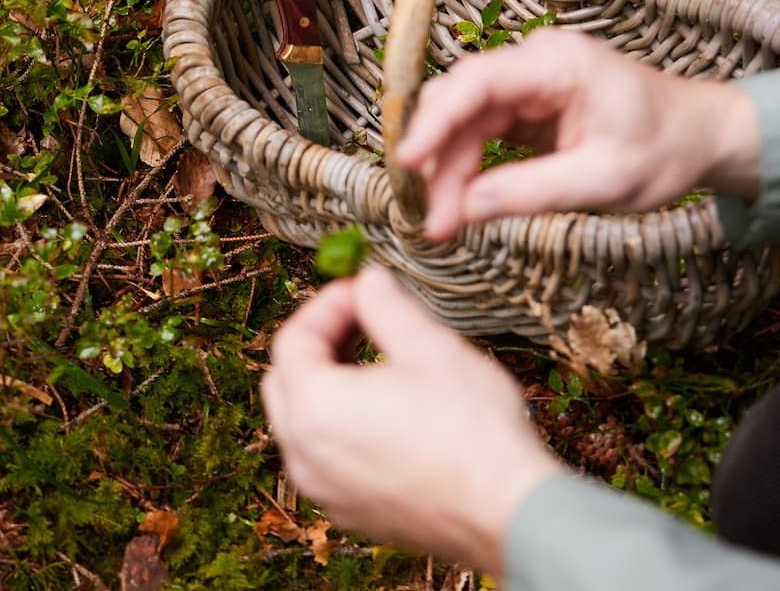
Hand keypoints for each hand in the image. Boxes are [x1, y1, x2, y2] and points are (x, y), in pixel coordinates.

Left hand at [262, 267, 559, 574]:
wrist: (509, 512)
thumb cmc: (471, 428)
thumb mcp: (428, 344)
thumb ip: (385, 303)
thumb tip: (368, 280)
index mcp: (315, 410)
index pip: (292, 339)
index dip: (325, 303)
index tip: (362, 287)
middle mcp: (305, 457)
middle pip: (283, 381)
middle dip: (318, 341)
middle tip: (361, 317)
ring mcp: (326, 491)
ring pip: (301, 423)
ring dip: (327, 383)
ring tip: (375, 359)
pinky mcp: (352, 513)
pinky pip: (325, 458)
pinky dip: (340, 425)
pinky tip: (386, 409)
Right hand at [396, 31, 762, 239]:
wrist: (697, 136)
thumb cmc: (663, 150)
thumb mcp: (605, 181)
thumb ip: (533, 192)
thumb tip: (465, 208)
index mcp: (558, 63)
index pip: (477, 81)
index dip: (435, 119)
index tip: (407, 161)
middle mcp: (534, 62)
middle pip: (461, 101)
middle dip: (438, 157)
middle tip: (430, 218)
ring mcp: (527, 81)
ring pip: (463, 120)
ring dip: (448, 169)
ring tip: (443, 224)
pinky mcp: (525, 105)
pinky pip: (479, 131)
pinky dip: (465, 167)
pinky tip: (458, 204)